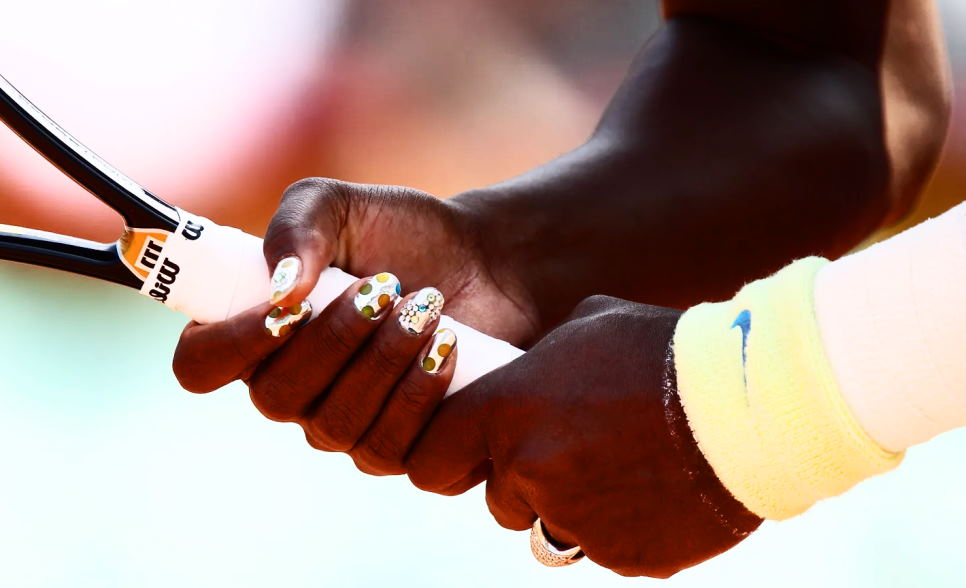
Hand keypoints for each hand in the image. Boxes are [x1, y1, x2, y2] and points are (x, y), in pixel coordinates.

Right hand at [172, 178, 530, 472]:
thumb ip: (297, 226)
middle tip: (386, 288)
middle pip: (275, 398)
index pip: (200, 366)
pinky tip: (447, 347)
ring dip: (382, 363)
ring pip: (335, 425)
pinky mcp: (395, 447)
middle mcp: (288, 388)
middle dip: (334, 340)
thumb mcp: (341, 205)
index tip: (288, 309)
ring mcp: (339, 424)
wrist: (481, 261)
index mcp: (255, 330)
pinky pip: (388, 449)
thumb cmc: (401, 232)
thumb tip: (280, 288)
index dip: (232, 346)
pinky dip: (418, 394)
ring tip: (427, 307)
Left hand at [405, 295, 761, 576]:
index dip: (445, 457)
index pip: (431, 456)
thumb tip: (537, 370)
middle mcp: (528, 470)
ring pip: (551, 525)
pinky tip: (659, 485)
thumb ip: (544, 358)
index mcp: (509, 410)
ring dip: (575, 504)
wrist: (747, 401)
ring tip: (628, 463)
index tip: (465, 457)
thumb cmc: (664, 349)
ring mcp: (573, 519)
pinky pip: (604, 546)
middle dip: (526, 482)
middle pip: (498, 498)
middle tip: (578, 449)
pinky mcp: (621, 555)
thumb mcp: (590, 326)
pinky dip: (623, 526)